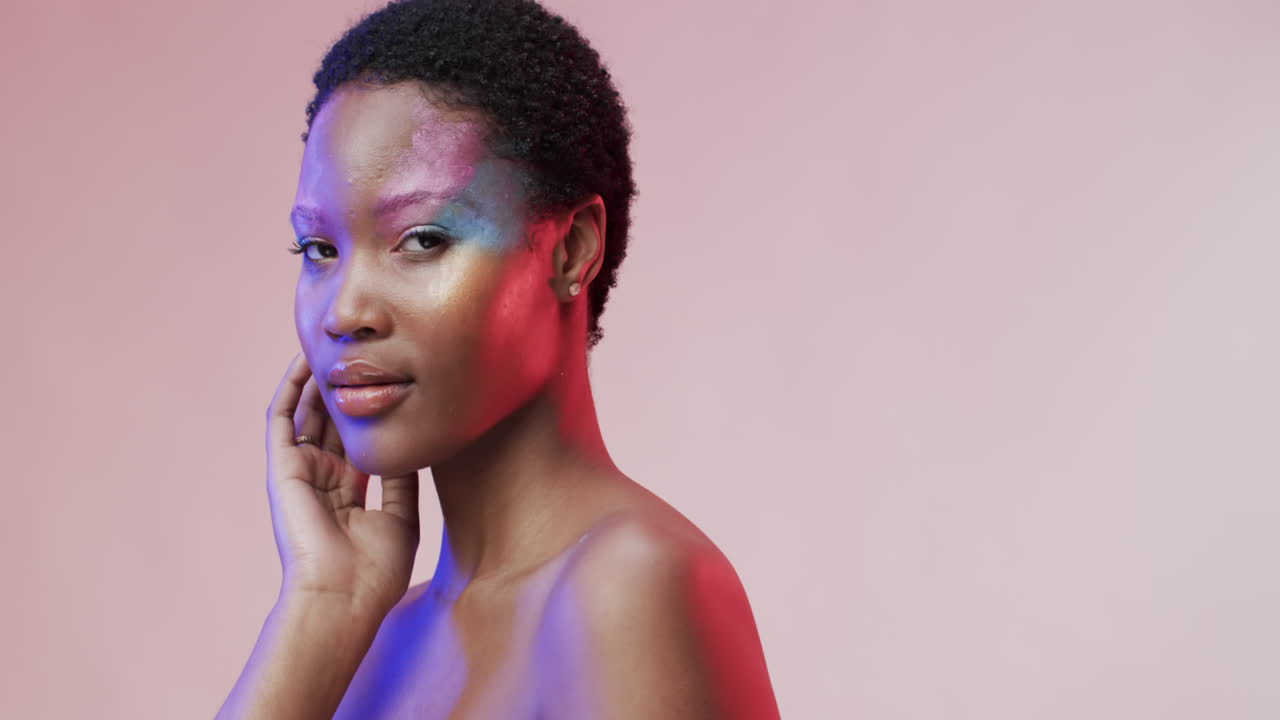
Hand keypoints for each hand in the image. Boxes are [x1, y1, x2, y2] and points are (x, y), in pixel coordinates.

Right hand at [264, 351, 420, 617]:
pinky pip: (281, 418)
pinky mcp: (282, 467)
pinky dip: (290, 388)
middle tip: (362, 350)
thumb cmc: (374, 571)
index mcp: (349, 493)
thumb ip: (402, 478)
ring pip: (308, 413)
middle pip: (333, 422)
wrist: (342, 596)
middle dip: (345, 388)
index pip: (357, 440)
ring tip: (336, 344)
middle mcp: (322, 479)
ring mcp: (301, 472)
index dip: (369, 411)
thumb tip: (413, 442)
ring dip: (319, 380)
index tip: (389, 382)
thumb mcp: (401, 517)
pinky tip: (304, 360)